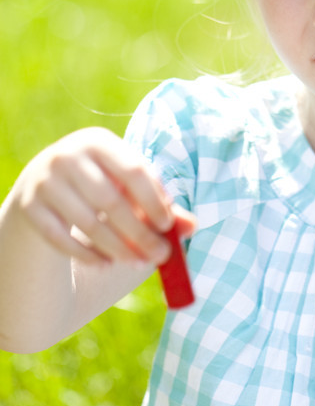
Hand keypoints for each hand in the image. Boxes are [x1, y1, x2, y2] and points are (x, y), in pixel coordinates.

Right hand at [13, 127, 192, 266]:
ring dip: (117, 248)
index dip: (154, 200)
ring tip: (137, 262)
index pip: (134, 171)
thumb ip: (159, 204)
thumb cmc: (100, 185)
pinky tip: (105, 264)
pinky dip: (87, 255)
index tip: (169, 226)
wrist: (43, 185)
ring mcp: (45, 181)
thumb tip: (192, 226)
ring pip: (88, 223)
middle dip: (139, 233)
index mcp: (98, 141)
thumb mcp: (127, 187)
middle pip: (111, 201)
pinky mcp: (30, 207)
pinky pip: (62, 239)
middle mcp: (68, 155)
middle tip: (159, 256)